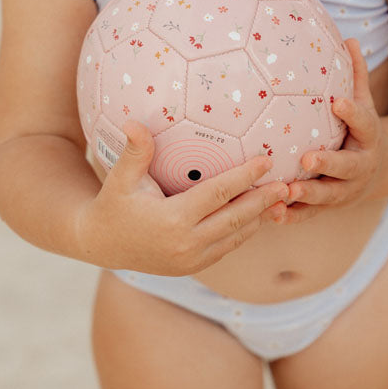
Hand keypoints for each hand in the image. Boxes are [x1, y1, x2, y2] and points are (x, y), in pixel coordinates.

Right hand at [75, 121, 289, 274]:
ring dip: (259, 217)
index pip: (218, 194)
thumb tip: (134, 121)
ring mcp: (191, 260)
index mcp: (172, 220)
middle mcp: (186, 244)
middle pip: (236, 217)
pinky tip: (258, 216)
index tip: (266, 160)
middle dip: (263, 200)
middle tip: (287, 183)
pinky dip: (244, 232)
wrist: (100, 245)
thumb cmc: (113, 204)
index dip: (244, 176)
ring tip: (281, 199)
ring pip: (236, 236)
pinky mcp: (192, 267)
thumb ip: (135, 151)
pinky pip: (226, 248)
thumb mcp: (120, 178)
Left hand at [282, 39, 387, 222]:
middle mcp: (360, 167)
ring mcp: (345, 190)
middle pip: (346, 168)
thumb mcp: (365, 103)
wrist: (378, 172)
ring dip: (306, 196)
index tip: (338, 102)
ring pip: (326, 196)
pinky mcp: (329, 207)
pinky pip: (309, 215)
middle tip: (308, 160)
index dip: (352, 113)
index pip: (364, 123)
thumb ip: (356, 75)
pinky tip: (270, 212)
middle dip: (328, 166)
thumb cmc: (360, 130)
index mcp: (369, 138)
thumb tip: (350, 38)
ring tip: (284, 191)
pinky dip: (291, 216)